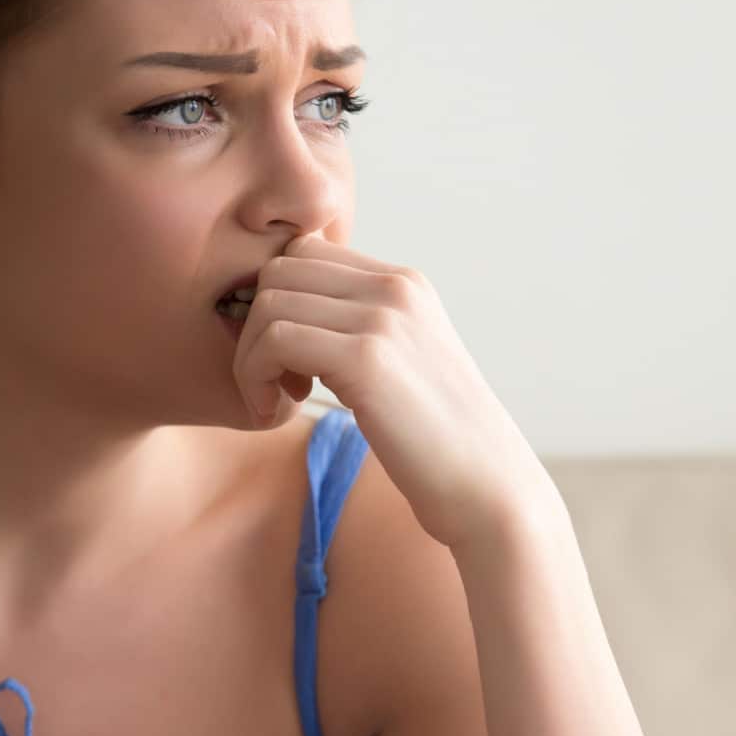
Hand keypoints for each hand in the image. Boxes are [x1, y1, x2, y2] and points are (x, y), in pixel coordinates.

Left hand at [231, 232, 553, 550]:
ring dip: (251, 358)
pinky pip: (274, 341)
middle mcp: (395, 287)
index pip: (304, 251)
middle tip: (275, 380)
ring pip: (268, 303)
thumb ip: (358, 325)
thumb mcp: (402, 360)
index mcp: (404, 282)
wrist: (484, 484)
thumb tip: (282, 313)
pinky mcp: (366, 358)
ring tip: (278, 400)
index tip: (286, 356)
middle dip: (255, 326)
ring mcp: (382, 318)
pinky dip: (257, 378)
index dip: (277, 301)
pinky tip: (279, 412)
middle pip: (278, 269)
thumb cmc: (434, 437)